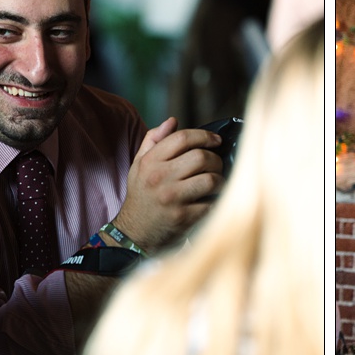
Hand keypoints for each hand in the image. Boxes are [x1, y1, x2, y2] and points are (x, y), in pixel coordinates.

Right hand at [113, 118, 223, 251]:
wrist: (134, 233)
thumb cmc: (141, 196)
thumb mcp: (139, 165)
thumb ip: (153, 140)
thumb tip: (173, 121)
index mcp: (150, 162)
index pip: (183, 138)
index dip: (205, 136)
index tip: (216, 140)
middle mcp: (160, 178)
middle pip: (201, 157)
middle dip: (216, 159)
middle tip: (217, 164)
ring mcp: (173, 199)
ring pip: (211, 179)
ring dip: (220, 179)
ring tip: (217, 182)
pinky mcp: (184, 218)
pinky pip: (212, 203)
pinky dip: (217, 201)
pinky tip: (213, 200)